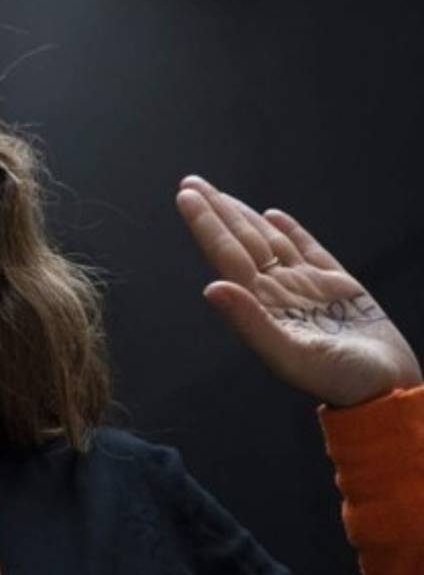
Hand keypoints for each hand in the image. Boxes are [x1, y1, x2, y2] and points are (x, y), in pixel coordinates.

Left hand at [174, 174, 421, 407]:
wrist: (387, 392)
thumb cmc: (340, 380)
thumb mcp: (291, 355)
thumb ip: (249, 322)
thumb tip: (211, 288)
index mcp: (262, 304)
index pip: (226, 254)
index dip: (206, 225)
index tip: (187, 196)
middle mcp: (278, 292)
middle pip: (241, 241)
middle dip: (216, 211)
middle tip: (191, 182)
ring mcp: (306, 287)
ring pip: (268, 241)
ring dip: (243, 217)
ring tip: (220, 195)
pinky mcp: (338, 285)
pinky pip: (307, 250)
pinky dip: (290, 231)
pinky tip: (271, 216)